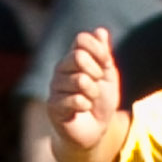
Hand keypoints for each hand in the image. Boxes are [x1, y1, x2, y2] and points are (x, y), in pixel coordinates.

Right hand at [47, 27, 122, 158]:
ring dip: (93, 92)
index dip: (98, 49)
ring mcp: (54, 88)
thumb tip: (100, 31)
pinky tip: (83, 109)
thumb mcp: (107, 75)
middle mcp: (60, 70)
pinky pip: (75, 99)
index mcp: (72, 58)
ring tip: (91, 99)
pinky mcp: (53, 106)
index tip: (106, 63)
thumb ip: (104, 54)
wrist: (94, 130)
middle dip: (96, 72)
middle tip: (97, 84)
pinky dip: (86, 105)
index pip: (81, 40)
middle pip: (77, 57)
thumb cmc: (100, 101)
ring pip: (80, 80)